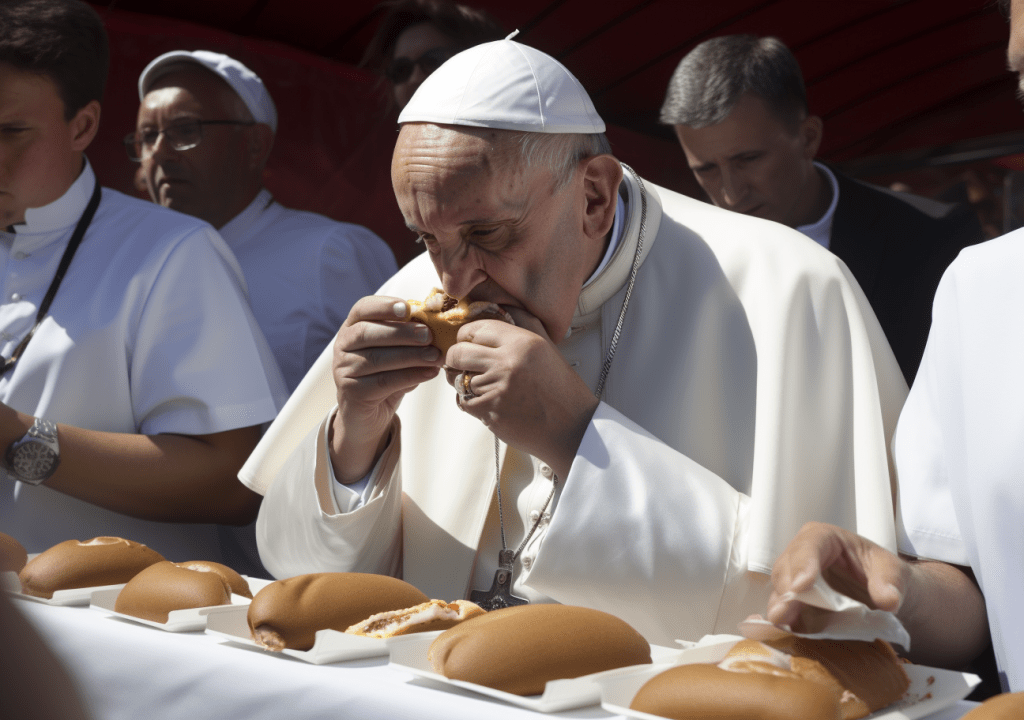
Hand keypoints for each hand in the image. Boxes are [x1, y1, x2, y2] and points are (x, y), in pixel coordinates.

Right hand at [330, 296, 444, 481]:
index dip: (384, 306)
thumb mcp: (397, 351)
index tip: (407, 308)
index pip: (362, 308)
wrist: (368, 414)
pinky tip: (430, 373)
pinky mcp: (351, 392)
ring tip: (435, 356)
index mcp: (353, 327)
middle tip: (429, 335)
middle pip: (367, 332)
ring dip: (410, 356)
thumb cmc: (386, 374)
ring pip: (376, 358)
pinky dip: (410, 376)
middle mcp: (343, 345)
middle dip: (401, 332)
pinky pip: (383, 382)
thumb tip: (439, 327)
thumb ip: (410, 338)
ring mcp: (343, 369)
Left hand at [444, 307, 598, 479]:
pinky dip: (469, 402)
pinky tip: (486, 401)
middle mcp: (508, 362)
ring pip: (457, 379)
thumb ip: (524, 323)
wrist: (572, 428)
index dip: (465, 335)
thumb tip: (501, 305)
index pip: (475, 328)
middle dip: (454, 358)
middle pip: (458, 352)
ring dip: (462, 382)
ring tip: (481, 385)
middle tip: (461, 363)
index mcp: (522, 342)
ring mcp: (497, 388)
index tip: (466, 341)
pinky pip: (462, 401)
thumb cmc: (562, 390)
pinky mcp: (489, 412)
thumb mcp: (547, 348)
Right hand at [767, 522, 907, 629]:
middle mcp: (801, 555)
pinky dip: (785, 621)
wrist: (879, 592)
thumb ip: (890, 582)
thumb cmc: (881, 573)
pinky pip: (783, 610)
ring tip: (781, 621)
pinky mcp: (794, 602)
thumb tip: (888, 600)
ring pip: (780, 590)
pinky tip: (787, 631)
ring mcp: (794, 579)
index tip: (802, 586)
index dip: (803, 564)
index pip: (808, 546)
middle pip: (786, 568)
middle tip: (786, 610)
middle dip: (786, 589)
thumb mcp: (892, 570)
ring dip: (780, 607)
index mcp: (823, 538)